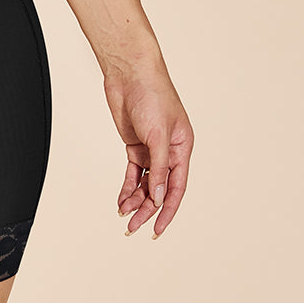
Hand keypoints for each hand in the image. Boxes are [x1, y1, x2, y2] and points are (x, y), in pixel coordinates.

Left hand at [101, 52, 192, 237]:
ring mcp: (150, 149)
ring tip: (125, 217)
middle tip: (134, 228)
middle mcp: (168, 152)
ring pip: (146, 183)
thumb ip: (159, 167)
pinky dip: (127, 187)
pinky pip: (133, 172)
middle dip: (147, 210)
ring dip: (136, 200)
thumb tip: (160, 197)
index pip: (177, 188)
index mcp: (182, 149)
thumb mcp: (158, 134)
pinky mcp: (134, 144)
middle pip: (159, 189)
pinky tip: (121, 200)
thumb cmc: (152, 95)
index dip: (168, 211)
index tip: (157, 229)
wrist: (130, 73)